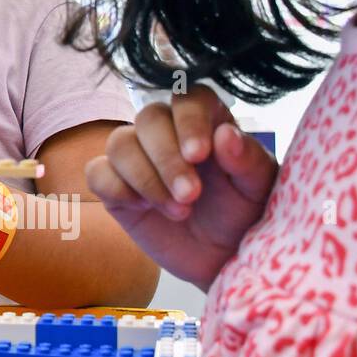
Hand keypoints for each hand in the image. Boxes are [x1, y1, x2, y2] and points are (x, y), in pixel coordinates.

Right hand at [85, 84, 277, 288]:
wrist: (221, 258)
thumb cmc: (244, 216)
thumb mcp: (259, 190)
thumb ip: (248, 160)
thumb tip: (226, 134)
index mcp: (206, 121)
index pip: (189, 98)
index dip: (189, 120)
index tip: (198, 155)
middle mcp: (167, 131)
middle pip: (149, 118)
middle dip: (166, 158)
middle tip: (190, 195)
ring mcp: (136, 157)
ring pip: (119, 143)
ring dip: (145, 178)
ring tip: (178, 211)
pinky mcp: (114, 185)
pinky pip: (97, 173)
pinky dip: (117, 188)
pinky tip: (143, 208)